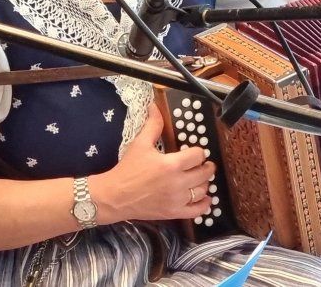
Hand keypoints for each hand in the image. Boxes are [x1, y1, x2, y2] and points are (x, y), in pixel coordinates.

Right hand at [91, 103, 215, 223]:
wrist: (114, 196)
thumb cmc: (127, 169)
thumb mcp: (140, 144)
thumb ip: (152, 125)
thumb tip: (155, 107)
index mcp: (171, 164)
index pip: (198, 155)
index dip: (198, 151)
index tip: (195, 152)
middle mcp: (177, 183)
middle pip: (205, 173)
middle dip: (206, 166)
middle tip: (202, 164)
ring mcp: (176, 200)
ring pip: (203, 190)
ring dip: (204, 183)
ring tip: (200, 178)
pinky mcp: (173, 213)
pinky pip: (197, 211)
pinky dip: (204, 205)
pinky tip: (204, 198)